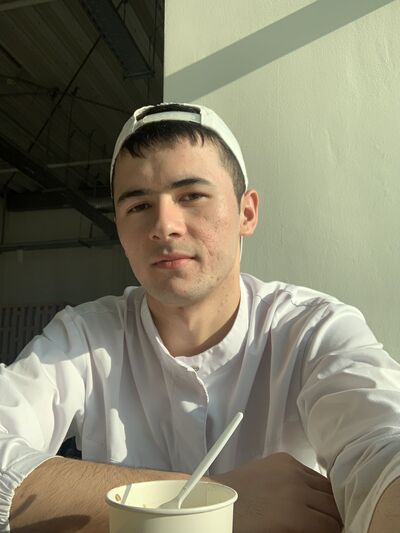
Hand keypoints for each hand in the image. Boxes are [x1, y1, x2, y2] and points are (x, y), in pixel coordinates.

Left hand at [213, 452, 341, 532]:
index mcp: (294, 515)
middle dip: (334, 517)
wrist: (217, 498)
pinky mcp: (283, 458)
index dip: (335, 532)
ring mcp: (290, 469)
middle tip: (327, 524)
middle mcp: (296, 487)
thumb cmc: (243, 525)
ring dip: (327, 499)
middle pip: (333, 504)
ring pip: (326, 486)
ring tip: (320, 510)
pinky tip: (306, 494)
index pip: (332, 525)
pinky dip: (313, 484)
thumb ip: (305, 531)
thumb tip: (325, 529)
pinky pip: (310, 472)